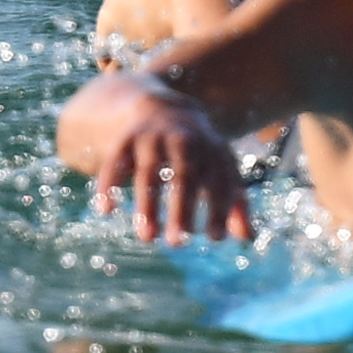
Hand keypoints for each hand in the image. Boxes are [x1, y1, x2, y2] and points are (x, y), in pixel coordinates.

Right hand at [69, 79, 251, 244]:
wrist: (164, 109)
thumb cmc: (199, 154)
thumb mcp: (220, 170)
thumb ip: (235, 204)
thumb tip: (246, 238)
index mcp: (211, 150)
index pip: (219, 180)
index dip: (219, 208)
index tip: (216, 238)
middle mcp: (182, 141)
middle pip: (183, 175)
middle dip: (181, 208)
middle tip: (178, 243)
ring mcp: (151, 139)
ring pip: (148, 172)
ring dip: (146, 205)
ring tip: (147, 237)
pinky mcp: (125, 140)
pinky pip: (114, 163)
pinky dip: (109, 185)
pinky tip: (105, 211)